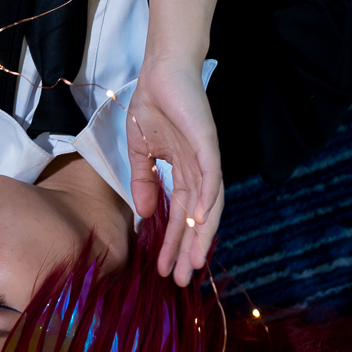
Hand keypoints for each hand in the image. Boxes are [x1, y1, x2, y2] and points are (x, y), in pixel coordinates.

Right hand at [127, 57, 223, 285]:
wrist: (162, 70)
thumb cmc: (153, 104)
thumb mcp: (140, 151)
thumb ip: (143, 182)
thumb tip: (146, 214)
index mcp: (184, 173)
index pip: (180, 216)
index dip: (172, 243)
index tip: (164, 270)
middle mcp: (200, 172)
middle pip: (197, 219)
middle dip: (189, 250)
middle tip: (182, 280)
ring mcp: (206, 159)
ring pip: (208, 207)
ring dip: (200, 236)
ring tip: (191, 263)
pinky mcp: (208, 144)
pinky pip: (211, 179)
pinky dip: (208, 203)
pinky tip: (200, 224)